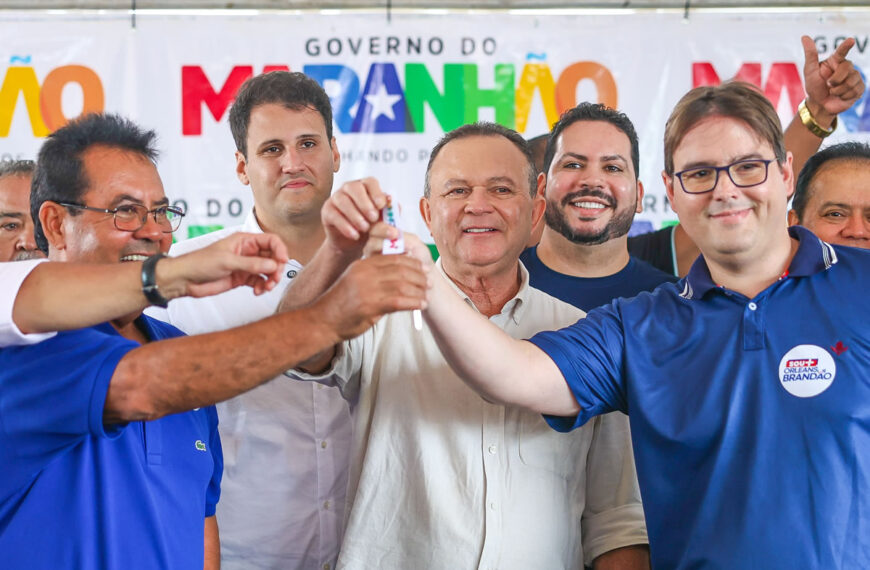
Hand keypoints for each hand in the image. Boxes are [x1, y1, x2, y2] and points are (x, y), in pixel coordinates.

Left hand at [161, 232, 288, 298]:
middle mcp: (247, 251)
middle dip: (276, 268)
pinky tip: (257, 291)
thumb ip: (252, 264)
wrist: (185, 279)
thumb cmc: (200, 263)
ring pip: (268, 270)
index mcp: (244, 240)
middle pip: (273, 256)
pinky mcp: (242, 278)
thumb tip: (273, 265)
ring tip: (266, 288)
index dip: (280, 250)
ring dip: (270, 279)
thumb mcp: (228, 261)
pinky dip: (262, 287)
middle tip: (273, 279)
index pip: (271, 241)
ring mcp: (246, 265)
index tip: (283, 262)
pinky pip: (260, 281)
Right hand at [315, 253, 427, 339]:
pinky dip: (414, 302)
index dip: (412, 261)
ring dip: (419, 290)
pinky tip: (421, 304)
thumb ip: (374, 275)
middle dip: (419, 275)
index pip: (394, 257)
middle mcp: (365, 273)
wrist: (322, 321)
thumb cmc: (341, 304)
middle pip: (402, 269)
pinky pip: (401, 301)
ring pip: (404, 284)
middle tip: (430, 282)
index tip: (423, 267)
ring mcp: (368, 289)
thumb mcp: (355, 281)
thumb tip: (401, 275)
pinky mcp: (371, 306)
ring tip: (427, 295)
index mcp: (362, 264)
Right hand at [321, 177, 396, 255]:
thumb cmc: (371, 228)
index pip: (370, 182)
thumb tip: (392, 202)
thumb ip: (389, 212)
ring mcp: (336, 198)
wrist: (354, 244)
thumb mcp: (384, 221)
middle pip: (354, 188)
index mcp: (365, 187)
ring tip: (365, 229)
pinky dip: (345, 225)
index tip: (381, 205)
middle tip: (373, 218)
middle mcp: (349, 188)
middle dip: (364, 203)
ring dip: (355, 215)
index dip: (376, 192)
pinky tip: (355, 235)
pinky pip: (333, 215)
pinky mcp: (327, 211)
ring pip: (342, 200)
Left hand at [801, 35, 865, 121]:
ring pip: (850, 82)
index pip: (842, 51)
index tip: (850, 40)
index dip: (846, 46)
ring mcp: (855, 77)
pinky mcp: (859, 88)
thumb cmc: (814, 86)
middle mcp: (847, 67)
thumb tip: (804, 36)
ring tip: (833, 91)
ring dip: (838, 90)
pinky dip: (843, 96)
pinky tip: (840, 96)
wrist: (819, 104)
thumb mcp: (810, 71)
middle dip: (835, 80)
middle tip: (828, 85)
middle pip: (847, 68)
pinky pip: (854, 91)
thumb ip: (810, 54)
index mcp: (835, 61)